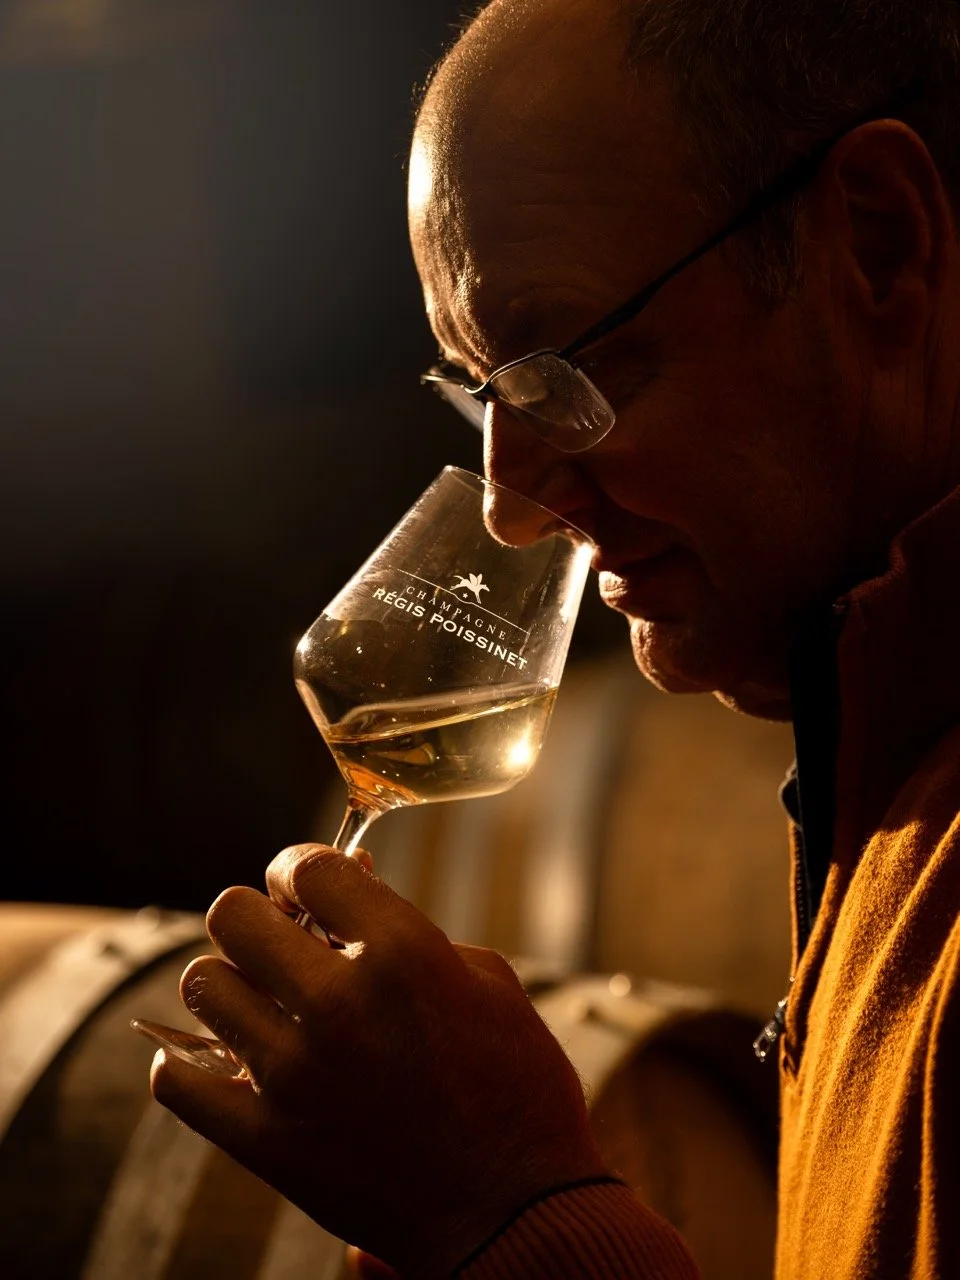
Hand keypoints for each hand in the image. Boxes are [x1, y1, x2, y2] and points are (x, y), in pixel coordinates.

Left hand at [150, 844, 607, 1277]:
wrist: (516, 1214)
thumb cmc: (517, 1089)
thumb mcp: (488, 981)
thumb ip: (413, 930)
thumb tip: (351, 893)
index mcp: (405, 954)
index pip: (307, 867)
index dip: (300, 866)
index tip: (303, 884)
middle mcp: (340, 1005)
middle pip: (233, 914)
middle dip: (257, 916)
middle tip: (282, 940)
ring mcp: (296, 1076)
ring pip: (203, 984)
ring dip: (232, 984)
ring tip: (265, 1004)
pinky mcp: (267, 1142)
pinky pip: (177, 1080)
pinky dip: (192, 1065)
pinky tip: (231, 1060)